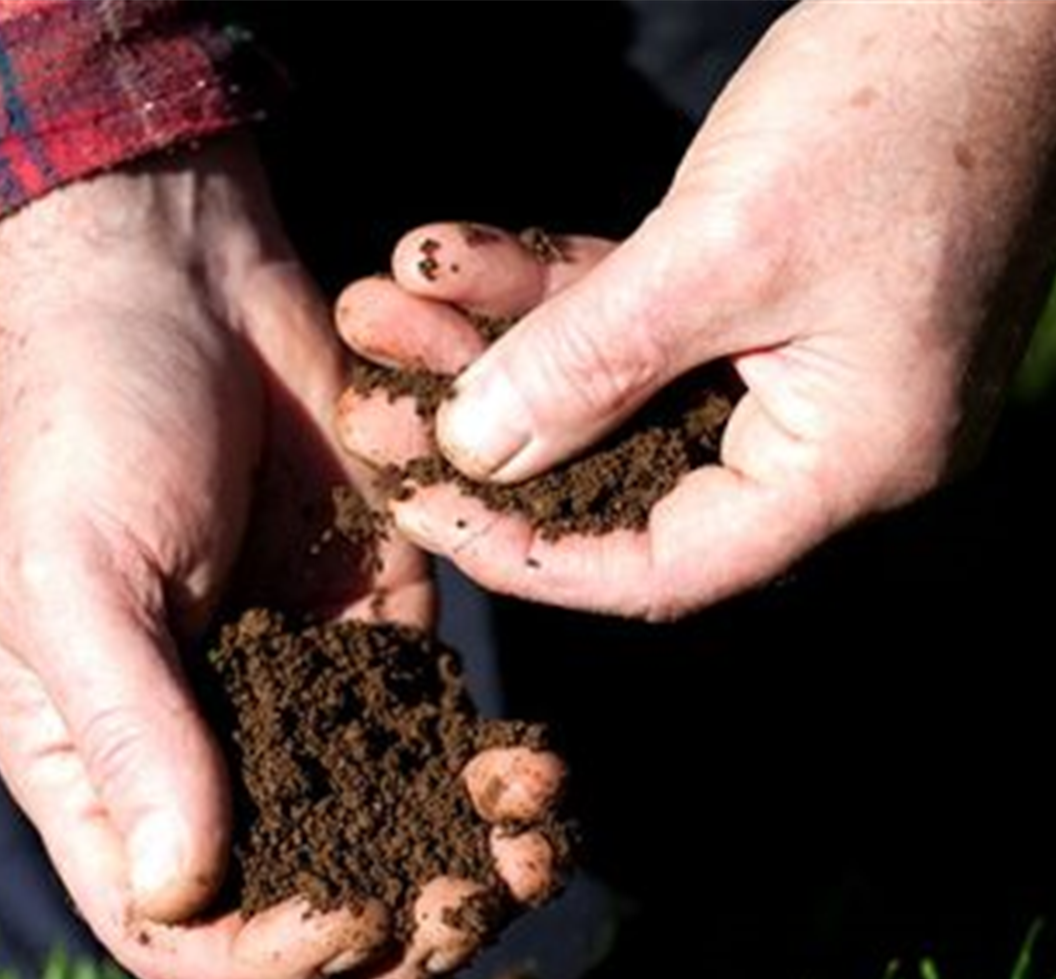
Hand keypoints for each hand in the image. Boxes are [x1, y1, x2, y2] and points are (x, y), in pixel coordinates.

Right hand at [0, 135, 560, 978]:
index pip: (172, 924)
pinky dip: (487, 768)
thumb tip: (184, 889)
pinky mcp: (376, 626)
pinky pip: (434, 728)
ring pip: (384, 824)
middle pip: (299, 891)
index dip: (261, 951)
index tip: (350, 921)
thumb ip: (131, 732)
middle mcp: (202, 743)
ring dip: (464, 857)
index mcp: (96, 761)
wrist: (179, 286)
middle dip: (395, 920)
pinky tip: (535, 768)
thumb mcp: (75, 578)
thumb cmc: (87, 423)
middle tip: (475, 907)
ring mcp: (296, 689)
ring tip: (535, 848)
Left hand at [336, 2, 1055, 618]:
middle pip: (618, 477)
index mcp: (848, 467)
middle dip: (488, 434)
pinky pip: (637, 320)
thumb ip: (592, 360)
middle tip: (376, 409)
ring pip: (613, 389)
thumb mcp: (727, 245)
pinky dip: (550, 292)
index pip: (664, 568)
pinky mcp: (762, 305)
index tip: (426, 511)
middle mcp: (819, 440)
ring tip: (387, 308)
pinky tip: (452, 258)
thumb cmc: (910, 102)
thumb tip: (475, 449)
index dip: (532, 556)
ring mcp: (789, 372)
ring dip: (498, 347)